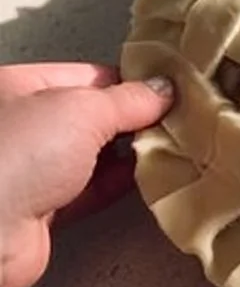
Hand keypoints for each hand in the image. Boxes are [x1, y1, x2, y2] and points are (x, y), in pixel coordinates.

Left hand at [0, 63, 172, 286]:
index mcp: (19, 87)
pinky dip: (118, 185)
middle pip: (91, 116)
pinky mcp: (43, 210)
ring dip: (129, 155)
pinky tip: (147, 178)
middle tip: (176, 121)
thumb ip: (128, 99)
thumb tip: (162, 90)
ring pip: (92, 156)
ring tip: (170, 148)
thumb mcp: (81, 109)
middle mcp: (22, 125)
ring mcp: (31, 169)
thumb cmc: (15, 155)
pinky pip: (89, 191)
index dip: (130, 82)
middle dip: (132, 120)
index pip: (88, 76)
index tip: (168, 91)